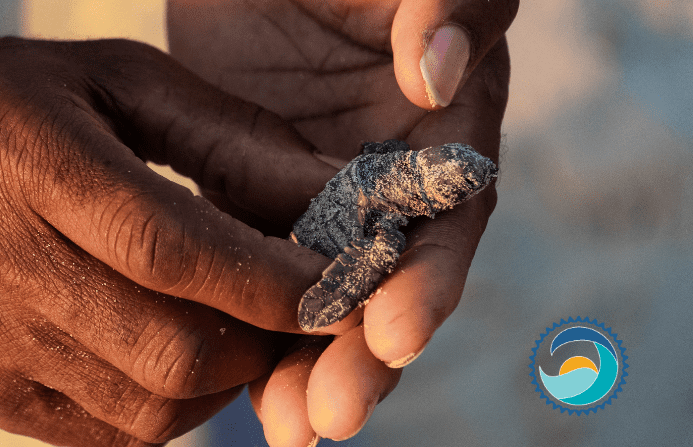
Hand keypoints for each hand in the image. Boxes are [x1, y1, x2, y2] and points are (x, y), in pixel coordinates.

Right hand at [0, 38, 337, 445]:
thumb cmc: (18, 105)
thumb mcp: (120, 83)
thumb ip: (229, 139)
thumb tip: (332, 192)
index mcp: (29, 161)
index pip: (171, 249)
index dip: (270, 282)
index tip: (340, 289)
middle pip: (172, 349)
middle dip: (263, 342)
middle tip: (294, 311)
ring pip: (151, 406)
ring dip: (225, 378)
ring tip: (238, 326)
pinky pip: (110, 431)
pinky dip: (172, 405)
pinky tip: (178, 352)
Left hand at [168, 0, 515, 443]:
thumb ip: (451, 2)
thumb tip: (437, 77)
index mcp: (446, 137)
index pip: (449, 221)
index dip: (428, 282)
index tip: (397, 334)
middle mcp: (391, 184)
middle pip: (389, 284)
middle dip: (364, 354)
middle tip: (332, 413)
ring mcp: (322, 201)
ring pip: (323, 297)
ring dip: (309, 365)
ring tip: (287, 427)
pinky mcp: (256, 200)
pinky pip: (259, 273)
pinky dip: (253, 329)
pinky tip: (241, 385)